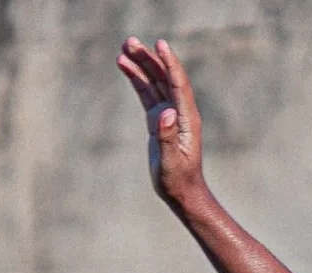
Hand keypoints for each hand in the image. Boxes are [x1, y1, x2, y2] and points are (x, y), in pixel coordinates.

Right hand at [118, 36, 205, 211]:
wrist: (181, 193)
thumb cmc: (178, 181)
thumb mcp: (171, 162)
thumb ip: (168, 137)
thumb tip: (165, 113)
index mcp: (187, 119)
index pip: (178, 84)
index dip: (170, 63)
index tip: (160, 44)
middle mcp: (180, 112)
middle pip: (165, 78)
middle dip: (149, 58)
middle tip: (130, 41)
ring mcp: (169, 114)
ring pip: (155, 82)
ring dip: (141, 64)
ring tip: (124, 48)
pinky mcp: (159, 119)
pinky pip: (147, 93)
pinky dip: (137, 79)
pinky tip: (124, 65)